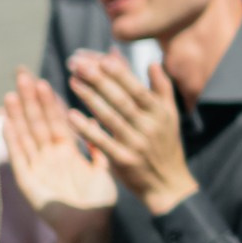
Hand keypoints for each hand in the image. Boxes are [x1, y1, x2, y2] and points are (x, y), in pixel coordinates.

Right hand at [0, 70, 116, 242]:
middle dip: (30, 99)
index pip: (57, 121)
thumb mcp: (103, 169)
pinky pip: (20, 157)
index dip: (50, 102)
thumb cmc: (99, 203)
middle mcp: (50, 157)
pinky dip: (13, 140)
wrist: (91, 230)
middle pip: (38, 122)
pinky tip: (7, 122)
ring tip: (12, 92)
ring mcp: (38, 168)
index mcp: (68, 152)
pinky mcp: (29, 182)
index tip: (43, 80)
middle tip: (22, 73)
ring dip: (19, 115)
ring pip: (26, 135)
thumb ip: (98, 147)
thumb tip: (98, 120)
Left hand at [65, 52, 198, 216]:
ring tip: (71, 80)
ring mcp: (135, 144)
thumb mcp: (170, 116)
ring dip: (89, 98)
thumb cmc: (166, 146)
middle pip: (121, 100)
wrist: (169, 185)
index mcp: (160, 113)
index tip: (102, 58)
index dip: (121, 74)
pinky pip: (102, 142)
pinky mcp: (123, 161)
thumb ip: (162, 88)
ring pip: (110, 117)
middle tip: (78, 63)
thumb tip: (153, 61)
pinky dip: (86, 128)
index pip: (138, 89)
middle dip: (99, 80)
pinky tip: (70, 115)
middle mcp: (149, 127)